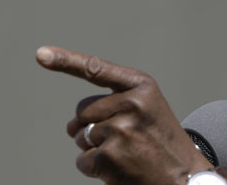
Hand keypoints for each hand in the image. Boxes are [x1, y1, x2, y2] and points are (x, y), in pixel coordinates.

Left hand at [36, 46, 212, 184]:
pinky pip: (83, 160)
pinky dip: (95, 168)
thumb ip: (115, 103)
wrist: (185, 177)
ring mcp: (120, 130)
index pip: (97, 70)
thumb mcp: (148, 109)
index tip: (41, 54)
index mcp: (142, 86)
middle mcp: (131, 103)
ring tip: (128, 154)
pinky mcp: (110, 156)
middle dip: (92, 126)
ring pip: (81, 136)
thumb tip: (71, 127)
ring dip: (96, 148)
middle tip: (126, 139)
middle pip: (82, 111)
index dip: (66, 61)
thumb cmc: (161, 141)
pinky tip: (121, 168)